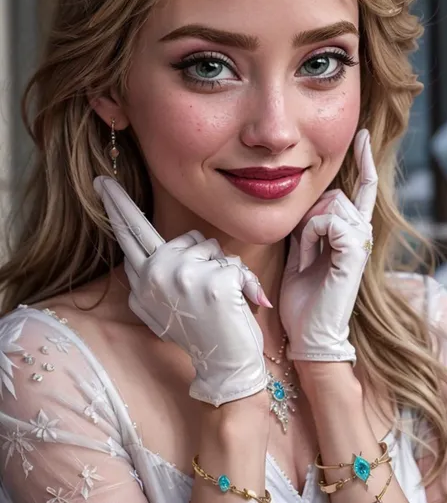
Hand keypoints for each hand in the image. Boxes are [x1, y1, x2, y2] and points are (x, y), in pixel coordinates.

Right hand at [93, 177, 270, 406]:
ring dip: (222, 271)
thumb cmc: (200, 333)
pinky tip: (236, 305)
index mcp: (141, 283)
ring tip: (218, 302)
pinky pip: (234, 264)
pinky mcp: (212, 281)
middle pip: (186, 239)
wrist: (225, 366)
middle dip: (203, 259)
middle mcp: (155, 275)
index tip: (101, 180)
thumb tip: (131, 261)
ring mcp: (182, 276)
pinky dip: (244, 282)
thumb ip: (148, 282)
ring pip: (212, 248)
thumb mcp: (161, 310)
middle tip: (203, 295)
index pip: (127, 236)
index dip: (117, 206)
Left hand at [280, 129, 376, 364]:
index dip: (364, 162)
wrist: (308, 334)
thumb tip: (302, 202)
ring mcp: (361, 241)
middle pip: (333, 192)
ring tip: (304, 256)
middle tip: (301, 248)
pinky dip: (308, 237)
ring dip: (306, 227)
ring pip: (329, 203)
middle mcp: (361, 233)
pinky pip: (326, 221)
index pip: (361, 189)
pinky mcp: (356, 251)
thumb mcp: (300, 251)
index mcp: (350, 232)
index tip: (360, 136)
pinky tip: (307, 260)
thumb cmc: (302, 298)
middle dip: (309, 213)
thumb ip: (307, 225)